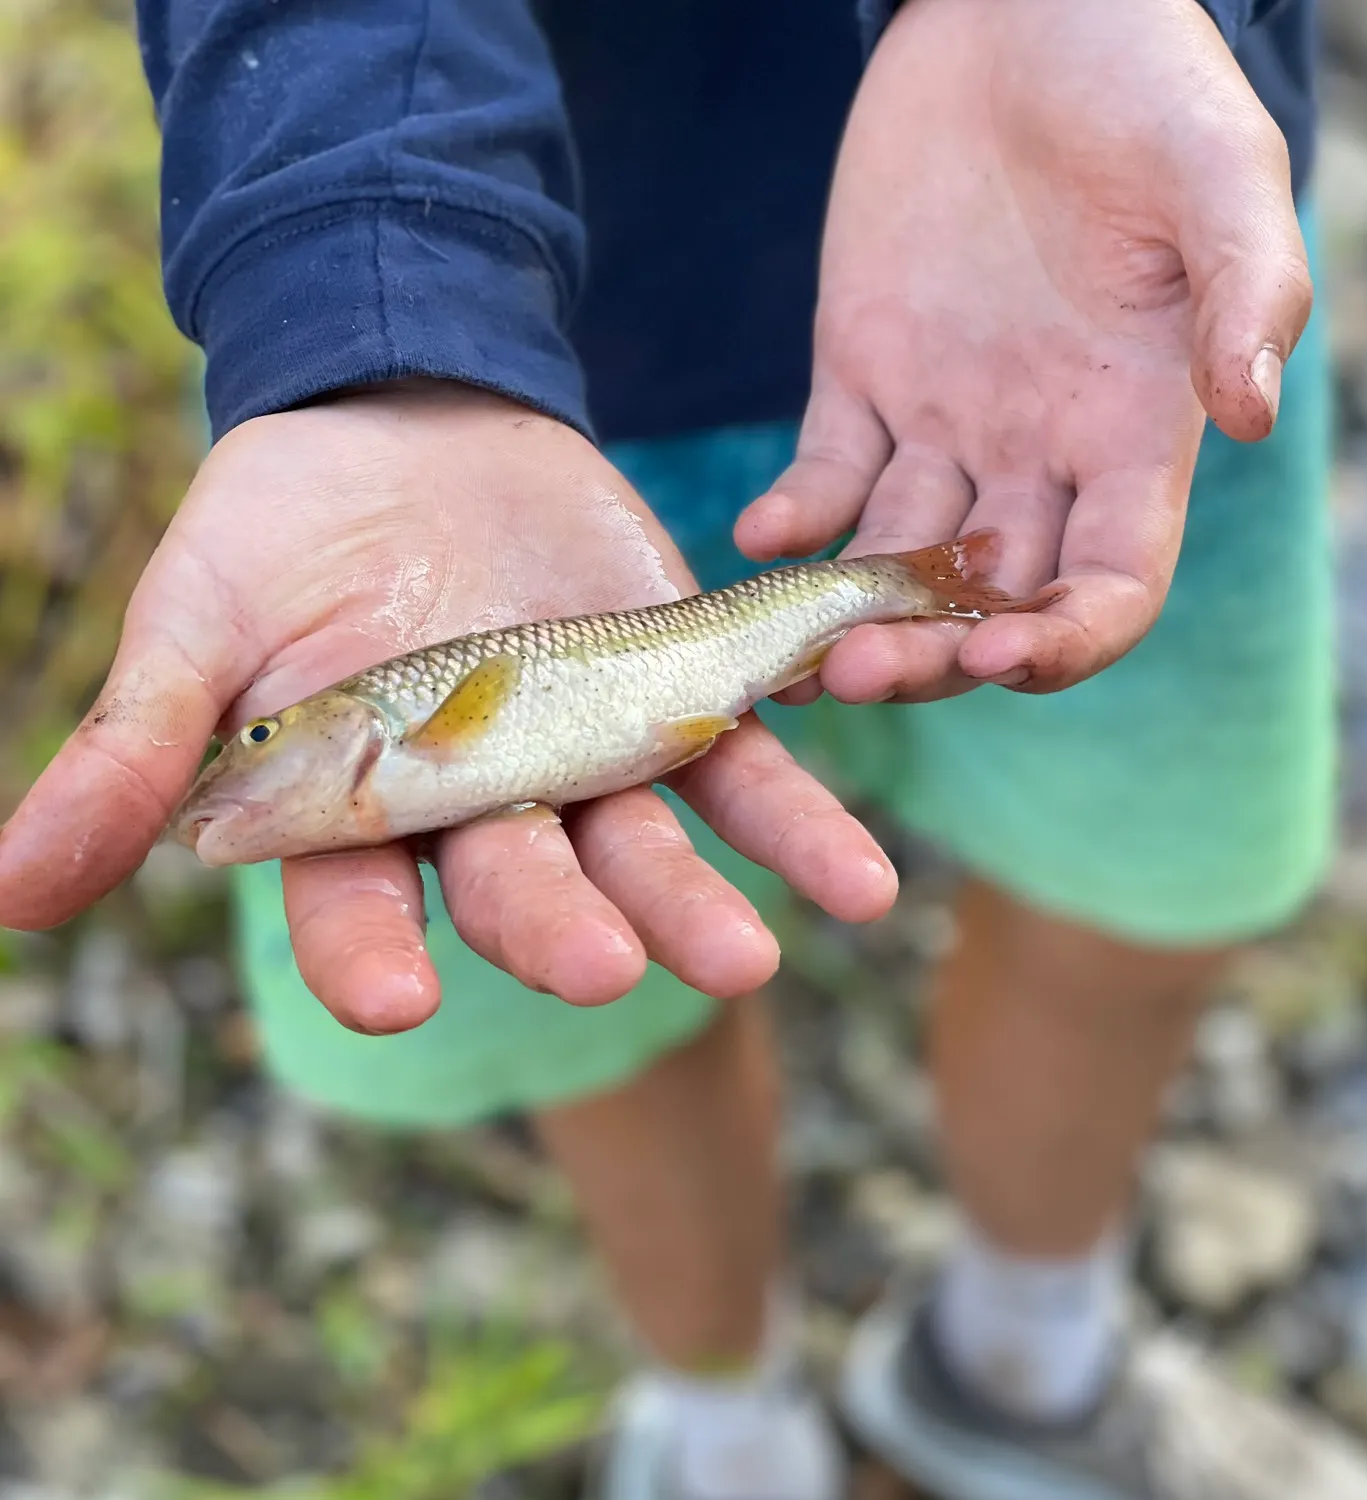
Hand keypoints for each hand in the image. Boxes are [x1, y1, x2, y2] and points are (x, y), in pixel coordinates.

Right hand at [0, 383, 895, 1026]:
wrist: (409, 417)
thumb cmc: (283, 524)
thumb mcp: (199, 618)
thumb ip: (137, 747)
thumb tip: (10, 897)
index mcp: (360, 814)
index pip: (353, 911)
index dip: (369, 957)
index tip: (397, 994)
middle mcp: (480, 811)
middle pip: (520, 887)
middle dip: (559, 926)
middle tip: (606, 969)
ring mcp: (585, 760)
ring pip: (642, 850)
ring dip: (699, 905)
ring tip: (756, 956)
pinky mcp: (671, 697)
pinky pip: (741, 768)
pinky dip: (796, 818)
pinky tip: (859, 878)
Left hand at [737, 0, 1311, 701]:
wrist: (1019, 11)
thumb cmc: (1141, 80)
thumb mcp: (1219, 172)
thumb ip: (1245, 290)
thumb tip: (1252, 414)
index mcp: (1134, 433)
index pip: (1111, 582)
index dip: (1067, 638)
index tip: (1004, 654)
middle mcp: (1039, 454)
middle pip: (988, 598)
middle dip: (930, 653)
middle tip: (858, 674)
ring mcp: (946, 425)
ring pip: (899, 561)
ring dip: (848, 617)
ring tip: (792, 655)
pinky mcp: (862, 378)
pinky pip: (827, 476)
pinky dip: (797, 518)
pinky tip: (763, 538)